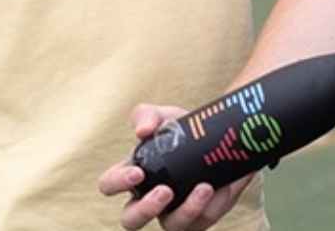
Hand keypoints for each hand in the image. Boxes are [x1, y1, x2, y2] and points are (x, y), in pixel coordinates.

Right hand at [98, 104, 252, 230]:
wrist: (224, 141)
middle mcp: (149, 199)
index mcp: (134, 174)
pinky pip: (199, 223)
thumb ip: (148, 115)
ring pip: (170, 227)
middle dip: (145, 210)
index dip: (117, 183)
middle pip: (130, 221)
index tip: (138, 172)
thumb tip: (143, 131)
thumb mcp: (167, 117)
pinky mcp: (198, 219)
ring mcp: (173, 213)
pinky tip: (216, 189)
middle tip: (165, 191)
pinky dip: (208, 208)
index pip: (109, 185)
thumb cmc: (185, 131)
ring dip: (187, 210)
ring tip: (204, 188)